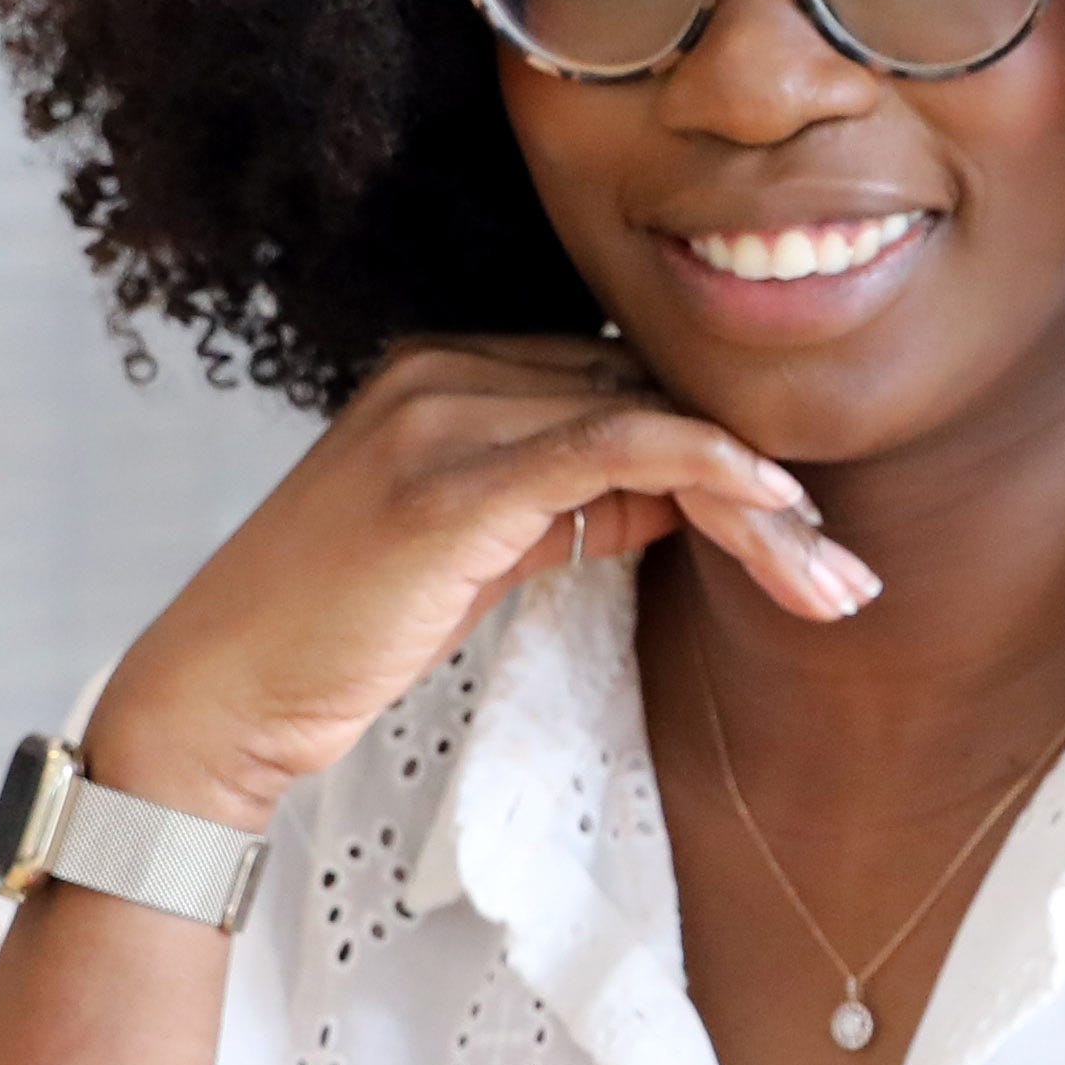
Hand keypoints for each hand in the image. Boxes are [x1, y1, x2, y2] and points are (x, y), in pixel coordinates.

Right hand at [84, 334, 875, 828]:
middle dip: (762, 487)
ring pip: (648, 421)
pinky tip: (774, 512)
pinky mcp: (449, 479)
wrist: (218, 695)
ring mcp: (441, 414)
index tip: (809, 541)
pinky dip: (705, 469)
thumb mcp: (472, 557)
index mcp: (445, 373)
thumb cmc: (337, 640)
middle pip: (650, 398)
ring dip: (760, 504)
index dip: (724, 457)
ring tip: (834, 581)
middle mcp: (443, 369)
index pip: (624, 388)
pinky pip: (611, 445)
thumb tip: (679, 495)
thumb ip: (565, 508)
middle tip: (846, 575)